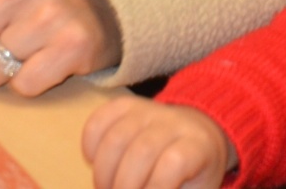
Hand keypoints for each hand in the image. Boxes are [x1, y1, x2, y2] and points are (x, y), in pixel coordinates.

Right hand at [83, 96, 234, 188]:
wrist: (196, 134)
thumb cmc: (193, 174)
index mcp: (196, 146)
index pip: (173, 163)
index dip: (156, 187)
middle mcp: (173, 122)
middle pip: (141, 151)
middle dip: (124, 186)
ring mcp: (148, 110)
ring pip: (116, 137)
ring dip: (104, 173)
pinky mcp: (126, 105)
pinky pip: (99, 119)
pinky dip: (89, 143)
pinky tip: (92, 162)